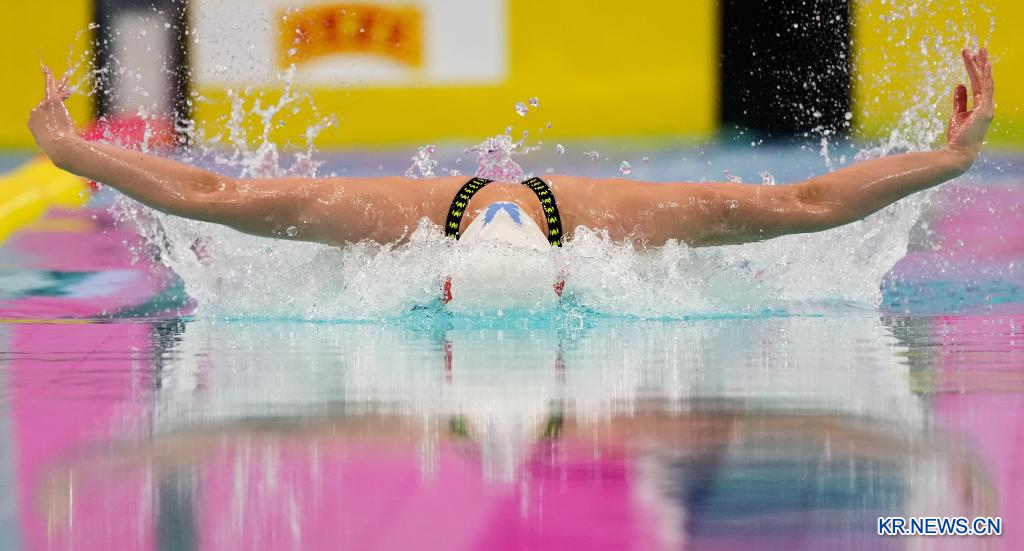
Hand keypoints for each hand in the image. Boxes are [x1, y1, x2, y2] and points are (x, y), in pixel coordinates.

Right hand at [27, 65, 77, 158]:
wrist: (60, 148)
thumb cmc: (62, 152)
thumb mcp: (60, 147)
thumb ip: (62, 143)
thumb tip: (75, 150)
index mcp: (35, 126)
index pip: (46, 114)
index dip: (57, 110)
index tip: (64, 108)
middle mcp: (35, 115)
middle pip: (48, 101)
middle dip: (58, 95)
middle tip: (66, 88)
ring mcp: (42, 107)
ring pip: (52, 93)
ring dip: (59, 85)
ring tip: (66, 76)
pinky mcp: (50, 102)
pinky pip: (49, 86)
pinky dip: (49, 77)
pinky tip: (47, 69)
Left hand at [946, 47, 993, 162]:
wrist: (958, 152)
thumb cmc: (958, 136)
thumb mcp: (958, 114)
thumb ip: (960, 99)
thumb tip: (960, 84)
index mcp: (982, 106)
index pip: (982, 84)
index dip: (979, 70)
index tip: (976, 57)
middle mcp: (987, 106)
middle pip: (986, 80)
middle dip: (983, 63)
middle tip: (980, 48)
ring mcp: (987, 108)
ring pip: (985, 82)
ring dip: (981, 65)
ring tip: (978, 51)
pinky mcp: (983, 110)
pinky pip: (983, 89)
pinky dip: (983, 76)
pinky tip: (983, 65)